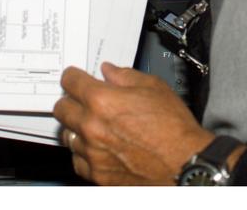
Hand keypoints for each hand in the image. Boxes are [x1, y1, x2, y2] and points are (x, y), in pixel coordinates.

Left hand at [53, 62, 212, 184]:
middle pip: (61, 109)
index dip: (73, 76)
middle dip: (70, 100)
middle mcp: (92, 127)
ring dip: (76, 127)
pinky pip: (77, 161)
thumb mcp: (154, 87)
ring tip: (92, 125)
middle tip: (81, 100)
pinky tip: (97, 147)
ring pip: (67, 136)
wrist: (184, 163)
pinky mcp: (97, 174)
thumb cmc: (174, 129)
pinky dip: (84, 153)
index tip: (75, 78)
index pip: (70, 81)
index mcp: (102, 101)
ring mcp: (92, 153)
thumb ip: (126, 76)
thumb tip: (110, 71)